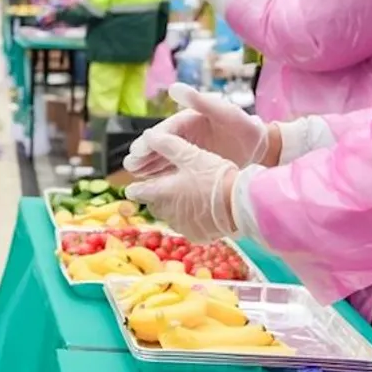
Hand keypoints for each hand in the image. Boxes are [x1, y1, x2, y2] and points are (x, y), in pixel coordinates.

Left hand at [125, 133, 241, 243]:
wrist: (240, 203)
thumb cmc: (214, 176)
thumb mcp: (192, 155)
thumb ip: (169, 145)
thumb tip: (149, 135)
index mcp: (163, 193)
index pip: (139, 192)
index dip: (135, 189)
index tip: (132, 189)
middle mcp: (169, 213)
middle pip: (154, 205)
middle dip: (157, 198)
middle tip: (166, 189)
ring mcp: (183, 226)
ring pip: (170, 217)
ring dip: (174, 208)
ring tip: (187, 198)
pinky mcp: (198, 236)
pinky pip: (188, 227)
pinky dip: (190, 219)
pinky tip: (201, 210)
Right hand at [127, 84, 269, 173]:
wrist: (260, 146)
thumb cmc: (243, 125)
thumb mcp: (224, 112)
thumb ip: (200, 101)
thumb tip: (173, 87)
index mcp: (188, 121)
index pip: (164, 131)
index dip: (149, 141)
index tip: (137, 150)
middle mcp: (185, 135)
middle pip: (159, 145)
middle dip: (144, 155)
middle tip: (130, 165)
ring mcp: (189, 150)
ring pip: (163, 158)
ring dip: (148, 165)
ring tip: (134, 174)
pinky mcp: (194, 164)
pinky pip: (174, 170)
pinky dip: (161, 176)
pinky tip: (150, 183)